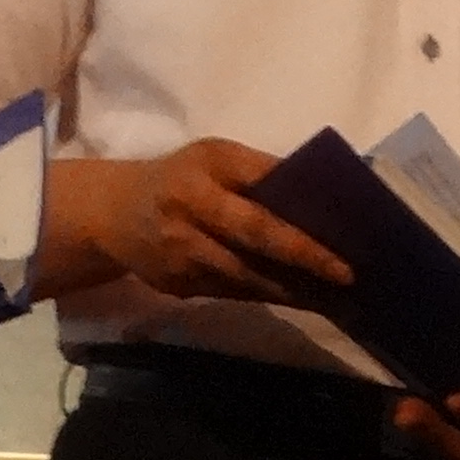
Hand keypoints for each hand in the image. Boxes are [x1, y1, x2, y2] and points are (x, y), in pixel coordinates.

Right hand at [82, 141, 353, 308]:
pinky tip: (300, 299)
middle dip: (305, 256)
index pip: (264, 183)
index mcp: (208, 165)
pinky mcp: (178, 284)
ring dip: (293, 287)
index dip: (300, 204)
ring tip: (335, 295)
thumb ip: (258, 174)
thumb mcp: (215, 160)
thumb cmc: (181, 179)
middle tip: (347, 274)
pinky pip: (233, 292)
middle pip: (256, 234)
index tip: (345, 228)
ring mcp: (182, 251)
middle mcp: (191, 207)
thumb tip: (322, 198)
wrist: (112, 214)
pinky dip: (269, 296)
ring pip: (247, 274)